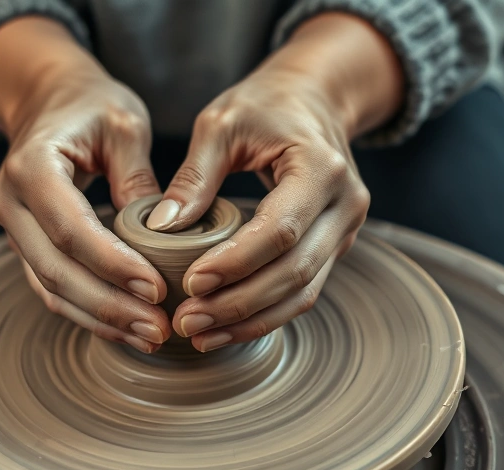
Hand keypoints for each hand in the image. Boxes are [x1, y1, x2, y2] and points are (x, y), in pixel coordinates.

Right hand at [0, 17, 170, 352]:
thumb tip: (166, 235)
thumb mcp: (124, 125)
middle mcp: (9, 202)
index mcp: (31, 166)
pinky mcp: (26, 247)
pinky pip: (52, 290)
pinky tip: (128, 329)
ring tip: (150, 336)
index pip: (71, 230)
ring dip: (101, 320)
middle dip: (110, 306)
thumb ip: (139, 178)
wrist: (49, 100)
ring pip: (50, 290)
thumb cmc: (91, 107)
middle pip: (56, 271)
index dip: (113, 265)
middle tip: (159, 328)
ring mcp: (11, 230)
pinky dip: (89, 313)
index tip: (157, 290)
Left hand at [146, 13, 403, 351]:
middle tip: (186, 321)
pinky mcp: (332, 249)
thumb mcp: (222, 123)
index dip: (236, 263)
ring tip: (199, 335)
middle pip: (294, 272)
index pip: (280, 229)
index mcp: (322, 168)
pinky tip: (222, 328)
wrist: (315, 100)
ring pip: (302, 293)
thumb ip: (194, 175)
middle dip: (238, 305)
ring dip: (250, 321)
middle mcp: (345, 206)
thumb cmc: (266, 107)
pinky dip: (262, 315)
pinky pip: (301, 292)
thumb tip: (158, 228)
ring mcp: (344, 232)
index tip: (191, 283)